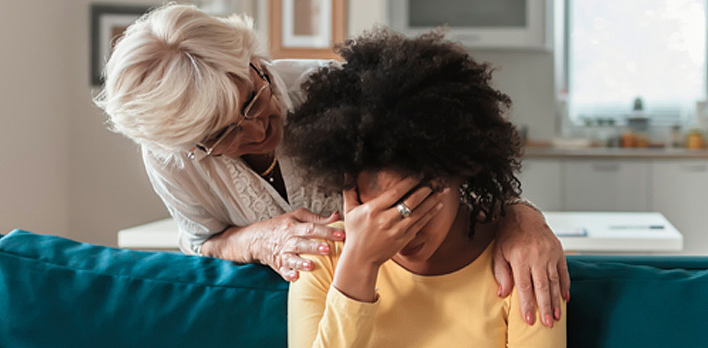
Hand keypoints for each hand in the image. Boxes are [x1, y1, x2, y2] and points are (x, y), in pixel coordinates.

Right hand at [201, 208, 344, 280]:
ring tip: (311, 266)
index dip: (326, 231)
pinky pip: (282, 271)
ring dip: (301, 262)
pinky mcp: (278, 265)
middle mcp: (287, 240)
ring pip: (291, 258)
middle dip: (314, 246)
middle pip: (301, 242)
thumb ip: (318, 218)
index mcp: (293, 226)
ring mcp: (282, 253)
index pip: (311, 227)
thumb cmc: (281, 226)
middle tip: (327, 249)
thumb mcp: (297, 217)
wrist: (257, 238)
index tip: (341, 234)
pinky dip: (288, 274)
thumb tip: (337, 216)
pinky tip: (295, 277)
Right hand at [341, 176, 443, 266]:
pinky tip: (438, 205)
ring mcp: (397, 231)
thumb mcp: (349, 210)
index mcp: (374, 210)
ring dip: (432, 200)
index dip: (409, 182)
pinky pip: (420, 224)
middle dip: (425, 189)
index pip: (395, 192)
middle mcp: (387, 220)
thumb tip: (347, 172)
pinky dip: (430, 214)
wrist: (361, 259)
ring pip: (419, 213)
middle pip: (411, 202)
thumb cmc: (355, 233)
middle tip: (435, 179)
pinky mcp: (404, 239)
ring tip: (442, 190)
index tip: (419, 174)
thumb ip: (350, 190)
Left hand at [491, 203, 569, 327]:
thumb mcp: (498, 253)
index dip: (527, 304)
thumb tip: (503, 294)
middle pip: (542, 287)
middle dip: (545, 307)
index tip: (529, 319)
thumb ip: (501, 273)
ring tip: (557, 316)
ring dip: (556, 300)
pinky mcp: (559, 251)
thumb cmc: (508, 235)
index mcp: (520, 258)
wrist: (523, 215)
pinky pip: (564, 271)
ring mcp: (550, 254)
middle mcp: (537, 256)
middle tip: (548, 323)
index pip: (524, 286)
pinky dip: (565, 285)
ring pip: (554, 282)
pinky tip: (565, 298)